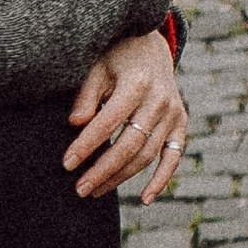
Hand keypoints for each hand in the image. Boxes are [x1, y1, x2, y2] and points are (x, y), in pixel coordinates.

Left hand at [64, 30, 185, 203]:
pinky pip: (174, 157)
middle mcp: (160, 101)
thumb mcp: (96, 68)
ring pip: (147, 155)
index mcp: (137, 84)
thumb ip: (86, 96)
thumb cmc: (115, 58)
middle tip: (79, 189)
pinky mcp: (180, 123)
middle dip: (103, 170)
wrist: (150, 47)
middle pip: (129, 145)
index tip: (67, 164)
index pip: (108, 122)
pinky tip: (144, 199)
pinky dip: (162, 179)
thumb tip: (75, 124)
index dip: (87, 145)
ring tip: (94, 191)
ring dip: (121, 177)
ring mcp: (173, 114)